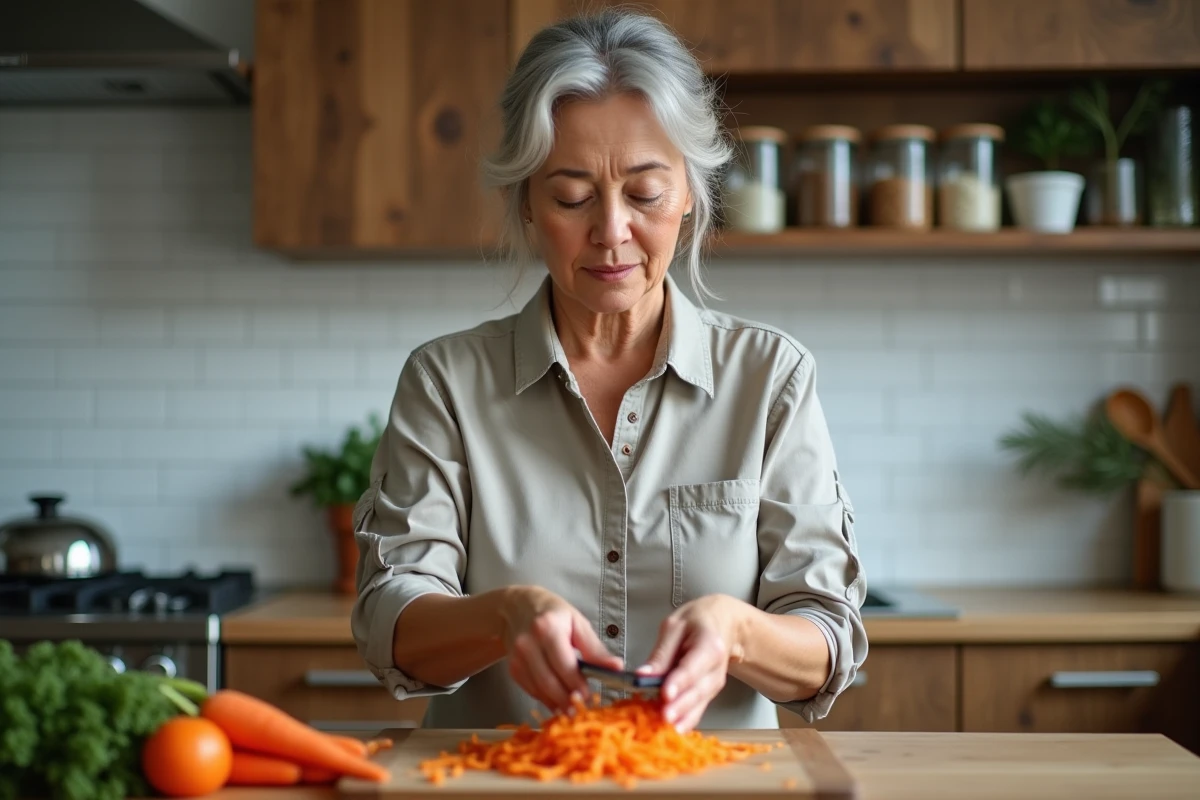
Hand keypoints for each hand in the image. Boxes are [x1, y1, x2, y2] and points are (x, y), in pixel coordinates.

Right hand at [499, 586, 622, 714]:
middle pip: (549, 681)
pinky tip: (558, 703)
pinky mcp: (513, 668)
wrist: (517, 607)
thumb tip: (617, 667)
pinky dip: (546, 700)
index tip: (590, 697)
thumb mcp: (578, 624)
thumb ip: (596, 649)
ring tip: (572, 710)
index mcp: (548, 628)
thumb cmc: (553, 614)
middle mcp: (528, 643)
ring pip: (539, 690)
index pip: (565, 665)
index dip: (578, 685)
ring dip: (557, 704)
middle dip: (568, 699)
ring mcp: (517, 657)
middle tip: (582, 708)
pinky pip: (531, 690)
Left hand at [636, 594, 746, 732]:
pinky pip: (698, 709)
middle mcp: (716, 668)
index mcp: (709, 644)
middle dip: (681, 705)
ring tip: (668, 729)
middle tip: (664, 717)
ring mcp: (714, 683)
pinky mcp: (708, 694)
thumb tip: (642, 676)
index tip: (666, 694)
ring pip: (700, 703)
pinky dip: (687, 721)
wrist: (721, 624)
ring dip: (684, 717)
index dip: (679, 681)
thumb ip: (660, 653)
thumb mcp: (674, 627)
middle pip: (698, 690)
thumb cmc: (695, 623)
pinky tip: (674, 731)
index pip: (693, 666)